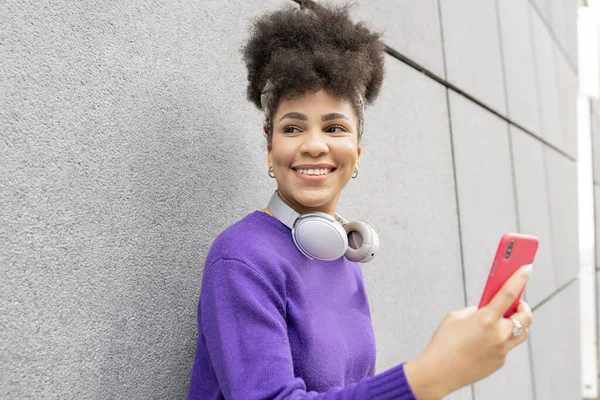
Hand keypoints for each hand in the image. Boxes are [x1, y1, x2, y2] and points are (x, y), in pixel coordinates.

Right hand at [404, 264, 533, 399]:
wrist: (439, 372)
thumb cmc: (443, 342)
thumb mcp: (455, 317)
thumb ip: (474, 311)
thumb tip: (486, 310)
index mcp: (485, 319)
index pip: (508, 294)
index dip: (519, 278)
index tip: (528, 267)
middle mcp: (498, 335)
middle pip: (525, 316)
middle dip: (523, 306)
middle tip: (517, 301)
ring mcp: (501, 350)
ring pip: (522, 332)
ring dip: (517, 323)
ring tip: (506, 318)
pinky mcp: (499, 361)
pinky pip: (507, 345)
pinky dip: (501, 338)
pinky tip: (487, 338)